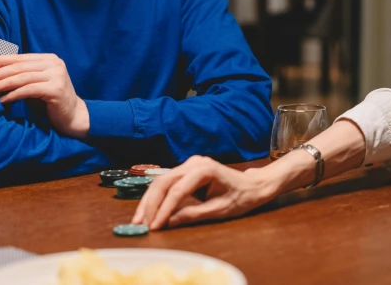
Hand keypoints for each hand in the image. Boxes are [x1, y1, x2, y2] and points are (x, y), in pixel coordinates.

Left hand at [0, 54, 88, 137]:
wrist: (73, 115)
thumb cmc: (50, 100)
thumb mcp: (37, 82)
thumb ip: (23, 74)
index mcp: (49, 59)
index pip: (18, 58)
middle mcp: (55, 64)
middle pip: (18, 67)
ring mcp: (57, 75)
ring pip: (22, 77)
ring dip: (1, 84)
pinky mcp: (56, 89)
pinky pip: (29, 90)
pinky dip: (13, 95)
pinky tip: (2, 101)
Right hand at [133, 155, 276, 229]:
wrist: (252, 185)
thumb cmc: (240, 197)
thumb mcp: (219, 210)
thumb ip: (194, 214)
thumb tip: (169, 222)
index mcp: (205, 170)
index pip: (178, 190)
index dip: (164, 209)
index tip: (154, 226)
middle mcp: (195, 163)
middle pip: (164, 182)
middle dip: (150, 204)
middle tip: (139, 225)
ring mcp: (190, 164)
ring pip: (161, 181)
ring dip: (149, 201)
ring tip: (139, 221)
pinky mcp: (186, 170)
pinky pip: (167, 183)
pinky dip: (156, 197)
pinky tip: (148, 212)